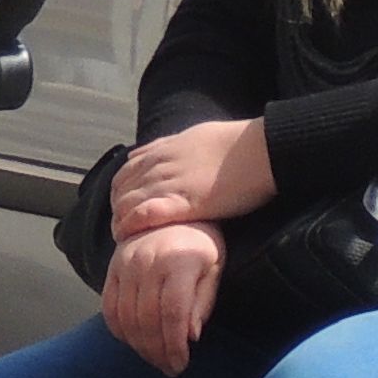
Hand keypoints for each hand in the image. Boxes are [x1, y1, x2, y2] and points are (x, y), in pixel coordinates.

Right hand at [101, 221, 223, 374]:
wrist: (172, 214)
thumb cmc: (201, 244)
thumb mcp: (214, 268)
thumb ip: (202, 301)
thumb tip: (190, 336)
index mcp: (178, 263)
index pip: (172, 314)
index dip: (175, 345)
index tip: (181, 364)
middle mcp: (147, 263)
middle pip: (147, 320)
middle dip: (158, 351)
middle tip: (169, 368)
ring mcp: (126, 265)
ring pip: (126, 317)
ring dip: (139, 345)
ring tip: (154, 359)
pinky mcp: (112, 268)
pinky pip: (108, 306)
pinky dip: (118, 329)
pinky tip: (133, 341)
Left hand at [111, 112, 275, 234]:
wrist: (261, 148)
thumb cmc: (238, 143)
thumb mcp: (196, 136)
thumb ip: (174, 147)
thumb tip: (157, 151)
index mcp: (164, 150)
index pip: (125, 172)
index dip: (120, 192)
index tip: (124, 209)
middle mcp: (160, 165)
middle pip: (120, 190)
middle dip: (117, 211)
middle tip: (122, 230)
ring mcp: (169, 183)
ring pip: (126, 203)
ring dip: (120, 223)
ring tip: (123, 241)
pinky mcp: (183, 202)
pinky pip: (144, 214)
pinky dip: (132, 227)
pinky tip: (130, 238)